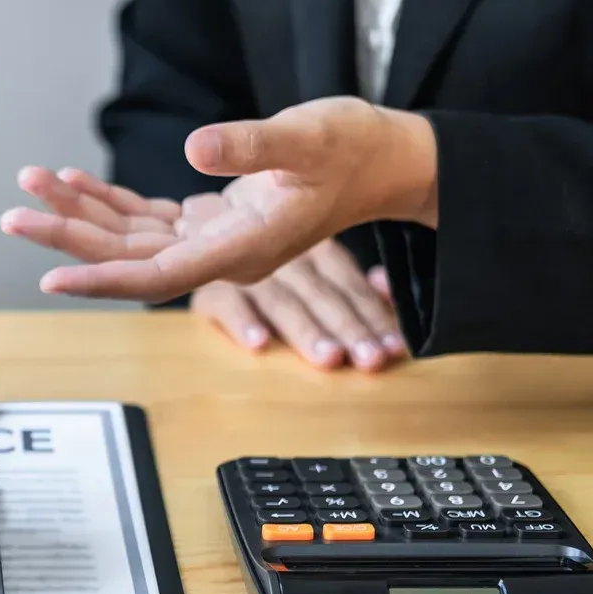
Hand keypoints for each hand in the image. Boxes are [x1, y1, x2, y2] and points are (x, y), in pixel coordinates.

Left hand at [1, 96, 436, 301]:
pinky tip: (70, 181)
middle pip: (128, 257)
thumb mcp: (309, 138)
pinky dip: (107, 200)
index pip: (156, 275)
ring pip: (129, 236)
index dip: (102, 277)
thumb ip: (253, 146)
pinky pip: (145, 216)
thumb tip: (194, 148)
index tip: (53, 277)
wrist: (381, 162)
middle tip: (13, 219)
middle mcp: (217, 252)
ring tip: (28, 189)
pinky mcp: (208, 218)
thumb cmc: (353, 150)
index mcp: (240, 248)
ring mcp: (210, 237)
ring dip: (78, 215)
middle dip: (68, 238)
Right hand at [189, 236, 405, 370]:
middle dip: (349, 329)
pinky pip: (226, 305)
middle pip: (322, 297)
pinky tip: (259, 343)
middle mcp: (283, 258)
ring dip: (306, 331)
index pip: (349, 285)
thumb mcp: (311, 260)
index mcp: (313, 248)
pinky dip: (242, 322)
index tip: (396, 348)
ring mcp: (244, 274)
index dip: (373, 317)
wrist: (196, 234)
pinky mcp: (209, 291)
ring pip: (282, 303)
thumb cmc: (268, 258)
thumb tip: (384, 288)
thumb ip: (348, 280)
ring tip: (329, 358)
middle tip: (370, 359)